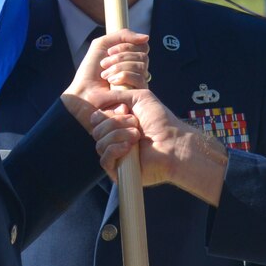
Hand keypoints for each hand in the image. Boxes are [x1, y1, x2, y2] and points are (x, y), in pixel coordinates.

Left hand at [62, 29, 147, 125]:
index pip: (142, 47)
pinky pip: (140, 78)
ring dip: (119, 67)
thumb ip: (123, 35)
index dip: (126, 46)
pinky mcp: (138, 94)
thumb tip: (146, 38)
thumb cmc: (90, 70)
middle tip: (103, 64)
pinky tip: (112, 82)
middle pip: (143, 55)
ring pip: (141, 65)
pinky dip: (123, 75)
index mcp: (132, 58)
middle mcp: (138, 70)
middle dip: (120, 57)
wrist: (84, 91)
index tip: (109, 51)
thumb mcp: (103, 45)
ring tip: (105, 75)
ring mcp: (139, 83)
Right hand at [90, 88, 228, 202]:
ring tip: (137, 136)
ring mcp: (116, 155)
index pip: (96, 118)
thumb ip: (115, 95)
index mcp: (117, 124)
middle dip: (116, 123)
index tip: (125, 109)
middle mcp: (115, 139)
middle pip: (96, 130)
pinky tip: (129, 148)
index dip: (108, 112)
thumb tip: (92, 98)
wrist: (174, 144)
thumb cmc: (161, 121)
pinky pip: (104, 160)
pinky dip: (114, 150)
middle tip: (136, 124)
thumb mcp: (139, 98)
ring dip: (119, 135)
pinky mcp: (118, 170)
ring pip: (100, 143)